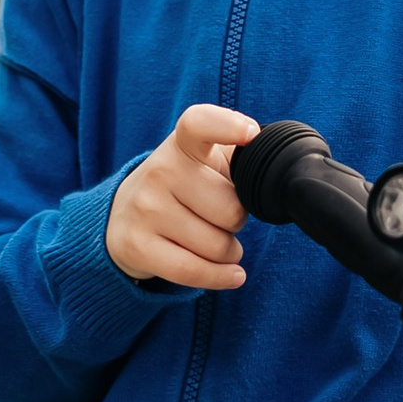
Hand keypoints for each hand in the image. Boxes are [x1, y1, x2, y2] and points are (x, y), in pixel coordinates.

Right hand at [106, 104, 260, 290]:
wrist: (123, 216)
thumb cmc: (184, 187)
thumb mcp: (205, 162)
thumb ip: (239, 160)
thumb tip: (279, 173)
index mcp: (182, 144)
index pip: (199, 124)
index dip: (227, 125)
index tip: (250, 133)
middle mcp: (159, 170)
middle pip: (231, 210)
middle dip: (237, 221)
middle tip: (221, 218)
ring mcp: (144, 208)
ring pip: (217, 246)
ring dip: (228, 251)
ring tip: (214, 240)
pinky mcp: (136, 245)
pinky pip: (194, 271)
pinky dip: (221, 277)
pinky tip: (233, 275)